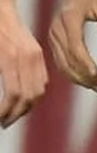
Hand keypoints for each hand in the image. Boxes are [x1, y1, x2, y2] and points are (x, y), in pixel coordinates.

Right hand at [0, 0, 46, 126]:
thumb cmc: (1, 30)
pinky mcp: (8, 58)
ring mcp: (21, 58)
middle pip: (33, 95)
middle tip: (5, 122)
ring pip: (23, 97)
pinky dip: (5, 106)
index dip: (27, 106)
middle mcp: (32, 58)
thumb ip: (19, 66)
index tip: (14, 115)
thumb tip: (17, 91)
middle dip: (19, 112)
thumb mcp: (15, 47)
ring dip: (12, 112)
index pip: (38, 89)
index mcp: (34, 56)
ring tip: (1, 119)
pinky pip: (12, 91)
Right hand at [48, 0, 96, 93]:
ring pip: (64, 64)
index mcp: (68, 19)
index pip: (75, 46)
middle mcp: (57, 31)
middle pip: (68, 59)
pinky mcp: (55, 43)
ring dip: (80, 78)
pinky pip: (62, 62)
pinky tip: (89, 81)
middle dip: (85, 76)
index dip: (84, 62)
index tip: (96, 74)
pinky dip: (74, 73)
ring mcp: (54, 38)